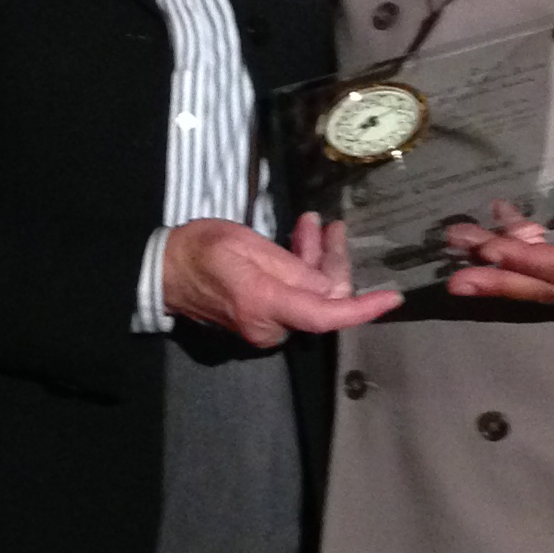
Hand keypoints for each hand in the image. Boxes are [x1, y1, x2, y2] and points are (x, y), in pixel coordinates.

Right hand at [164, 214, 400, 346]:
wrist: (162, 271)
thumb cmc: (199, 250)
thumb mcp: (246, 245)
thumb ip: (293, 268)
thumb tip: (334, 289)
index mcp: (264, 305)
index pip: (326, 315)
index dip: (363, 308)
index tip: (392, 297)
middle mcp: (268, 326)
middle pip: (322, 299)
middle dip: (331, 261)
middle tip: (330, 225)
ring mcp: (264, 327)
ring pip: (310, 296)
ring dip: (315, 260)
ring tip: (312, 225)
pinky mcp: (261, 321)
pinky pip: (294, 298)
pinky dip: (300, 271)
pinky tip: (299, 243)